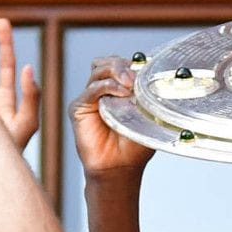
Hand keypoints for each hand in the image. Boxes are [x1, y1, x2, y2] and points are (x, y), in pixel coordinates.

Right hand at [71, 55, 154, 176]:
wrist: (120, 168)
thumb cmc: (134, 146)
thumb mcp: (147, 118)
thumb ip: (147, 98)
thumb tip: (152, 80)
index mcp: (119, 90)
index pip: (121, 65)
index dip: (132, 64)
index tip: (146, 69)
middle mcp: (103, 91)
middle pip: (108, 63)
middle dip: (122, 65)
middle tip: (135, 77)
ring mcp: (91, 97)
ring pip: (99, 70)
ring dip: (116, 72)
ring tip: (131, 84)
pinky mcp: (79, 107)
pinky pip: (91, 89)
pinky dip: (107, 86)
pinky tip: (121, 93)